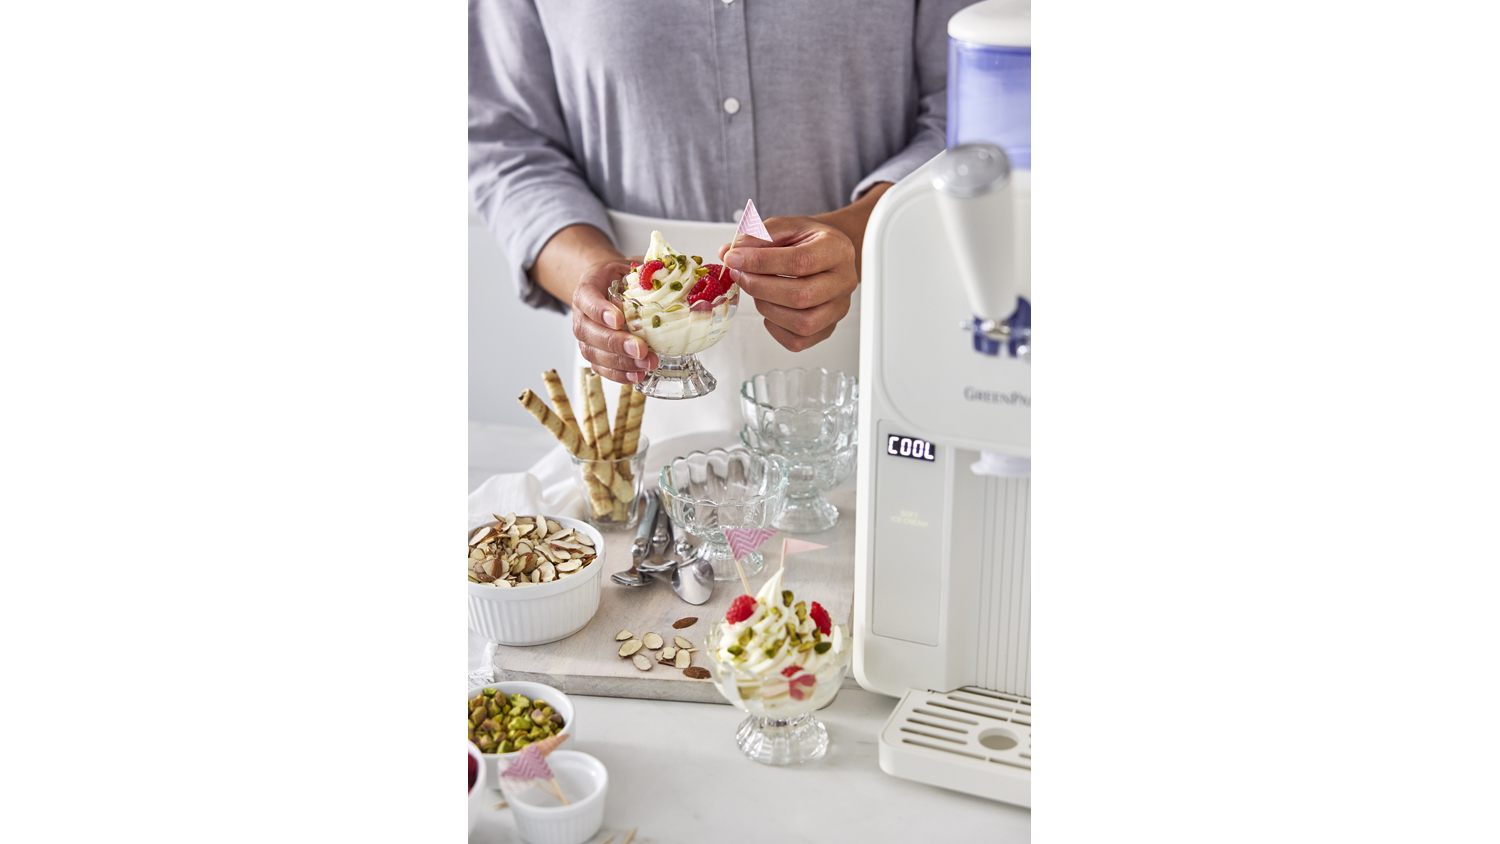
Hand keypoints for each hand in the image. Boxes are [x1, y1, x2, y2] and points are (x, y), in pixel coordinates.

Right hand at [570, 259, 659, 383]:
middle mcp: (581, 314)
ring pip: (594, 353)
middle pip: (589, 331)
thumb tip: (676, 275)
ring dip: (621, 363)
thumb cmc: (618, 278)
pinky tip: (637, 375)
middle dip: (616, 343)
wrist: (603, 286)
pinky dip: (619, 375)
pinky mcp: (593, 352)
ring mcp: (585, 336)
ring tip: (646, 365)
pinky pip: (601, 367)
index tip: (618, 319)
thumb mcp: (629, 266)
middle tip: (640, 349)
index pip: (587, 299)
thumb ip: (646, 270)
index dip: (600, 311)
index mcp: (587, 288)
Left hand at [719, 217, 857, 351]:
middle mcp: (844, 281)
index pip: (800, 261)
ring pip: (802, 323)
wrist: (827, 253)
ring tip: (757, 291)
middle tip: (740, 276)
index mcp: (837, 249)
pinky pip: (798, 341)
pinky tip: (770, 308)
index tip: (734, 259)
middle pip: (801, 296)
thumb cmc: (807, 240)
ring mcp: (838, 308)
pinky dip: (775, 328)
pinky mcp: (828, 328)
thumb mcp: (784, 227)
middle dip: (761, 288)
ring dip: (768, 308)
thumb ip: (757, 237)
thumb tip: (727, 253)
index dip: (762, 262)